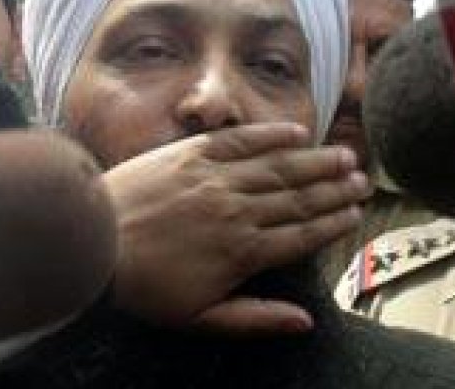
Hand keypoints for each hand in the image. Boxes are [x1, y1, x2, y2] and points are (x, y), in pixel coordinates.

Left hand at [101, 122, 366, 334]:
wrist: (92, 243)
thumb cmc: (144, 289)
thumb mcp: (199, 320)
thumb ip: (255, 319)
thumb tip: (306, 322)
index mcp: (242, 252)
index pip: (301, 235)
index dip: (332, 224)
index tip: (355, 215)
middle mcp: (238, 210)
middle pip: (298, 198)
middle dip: (334, 190)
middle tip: (362, 182)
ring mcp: (216, 179)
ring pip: (278, 168)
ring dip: (315, 162)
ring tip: (345, 156)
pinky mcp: (192, 154)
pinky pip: (240, 141)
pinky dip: (270, 135)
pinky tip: (295, 132)